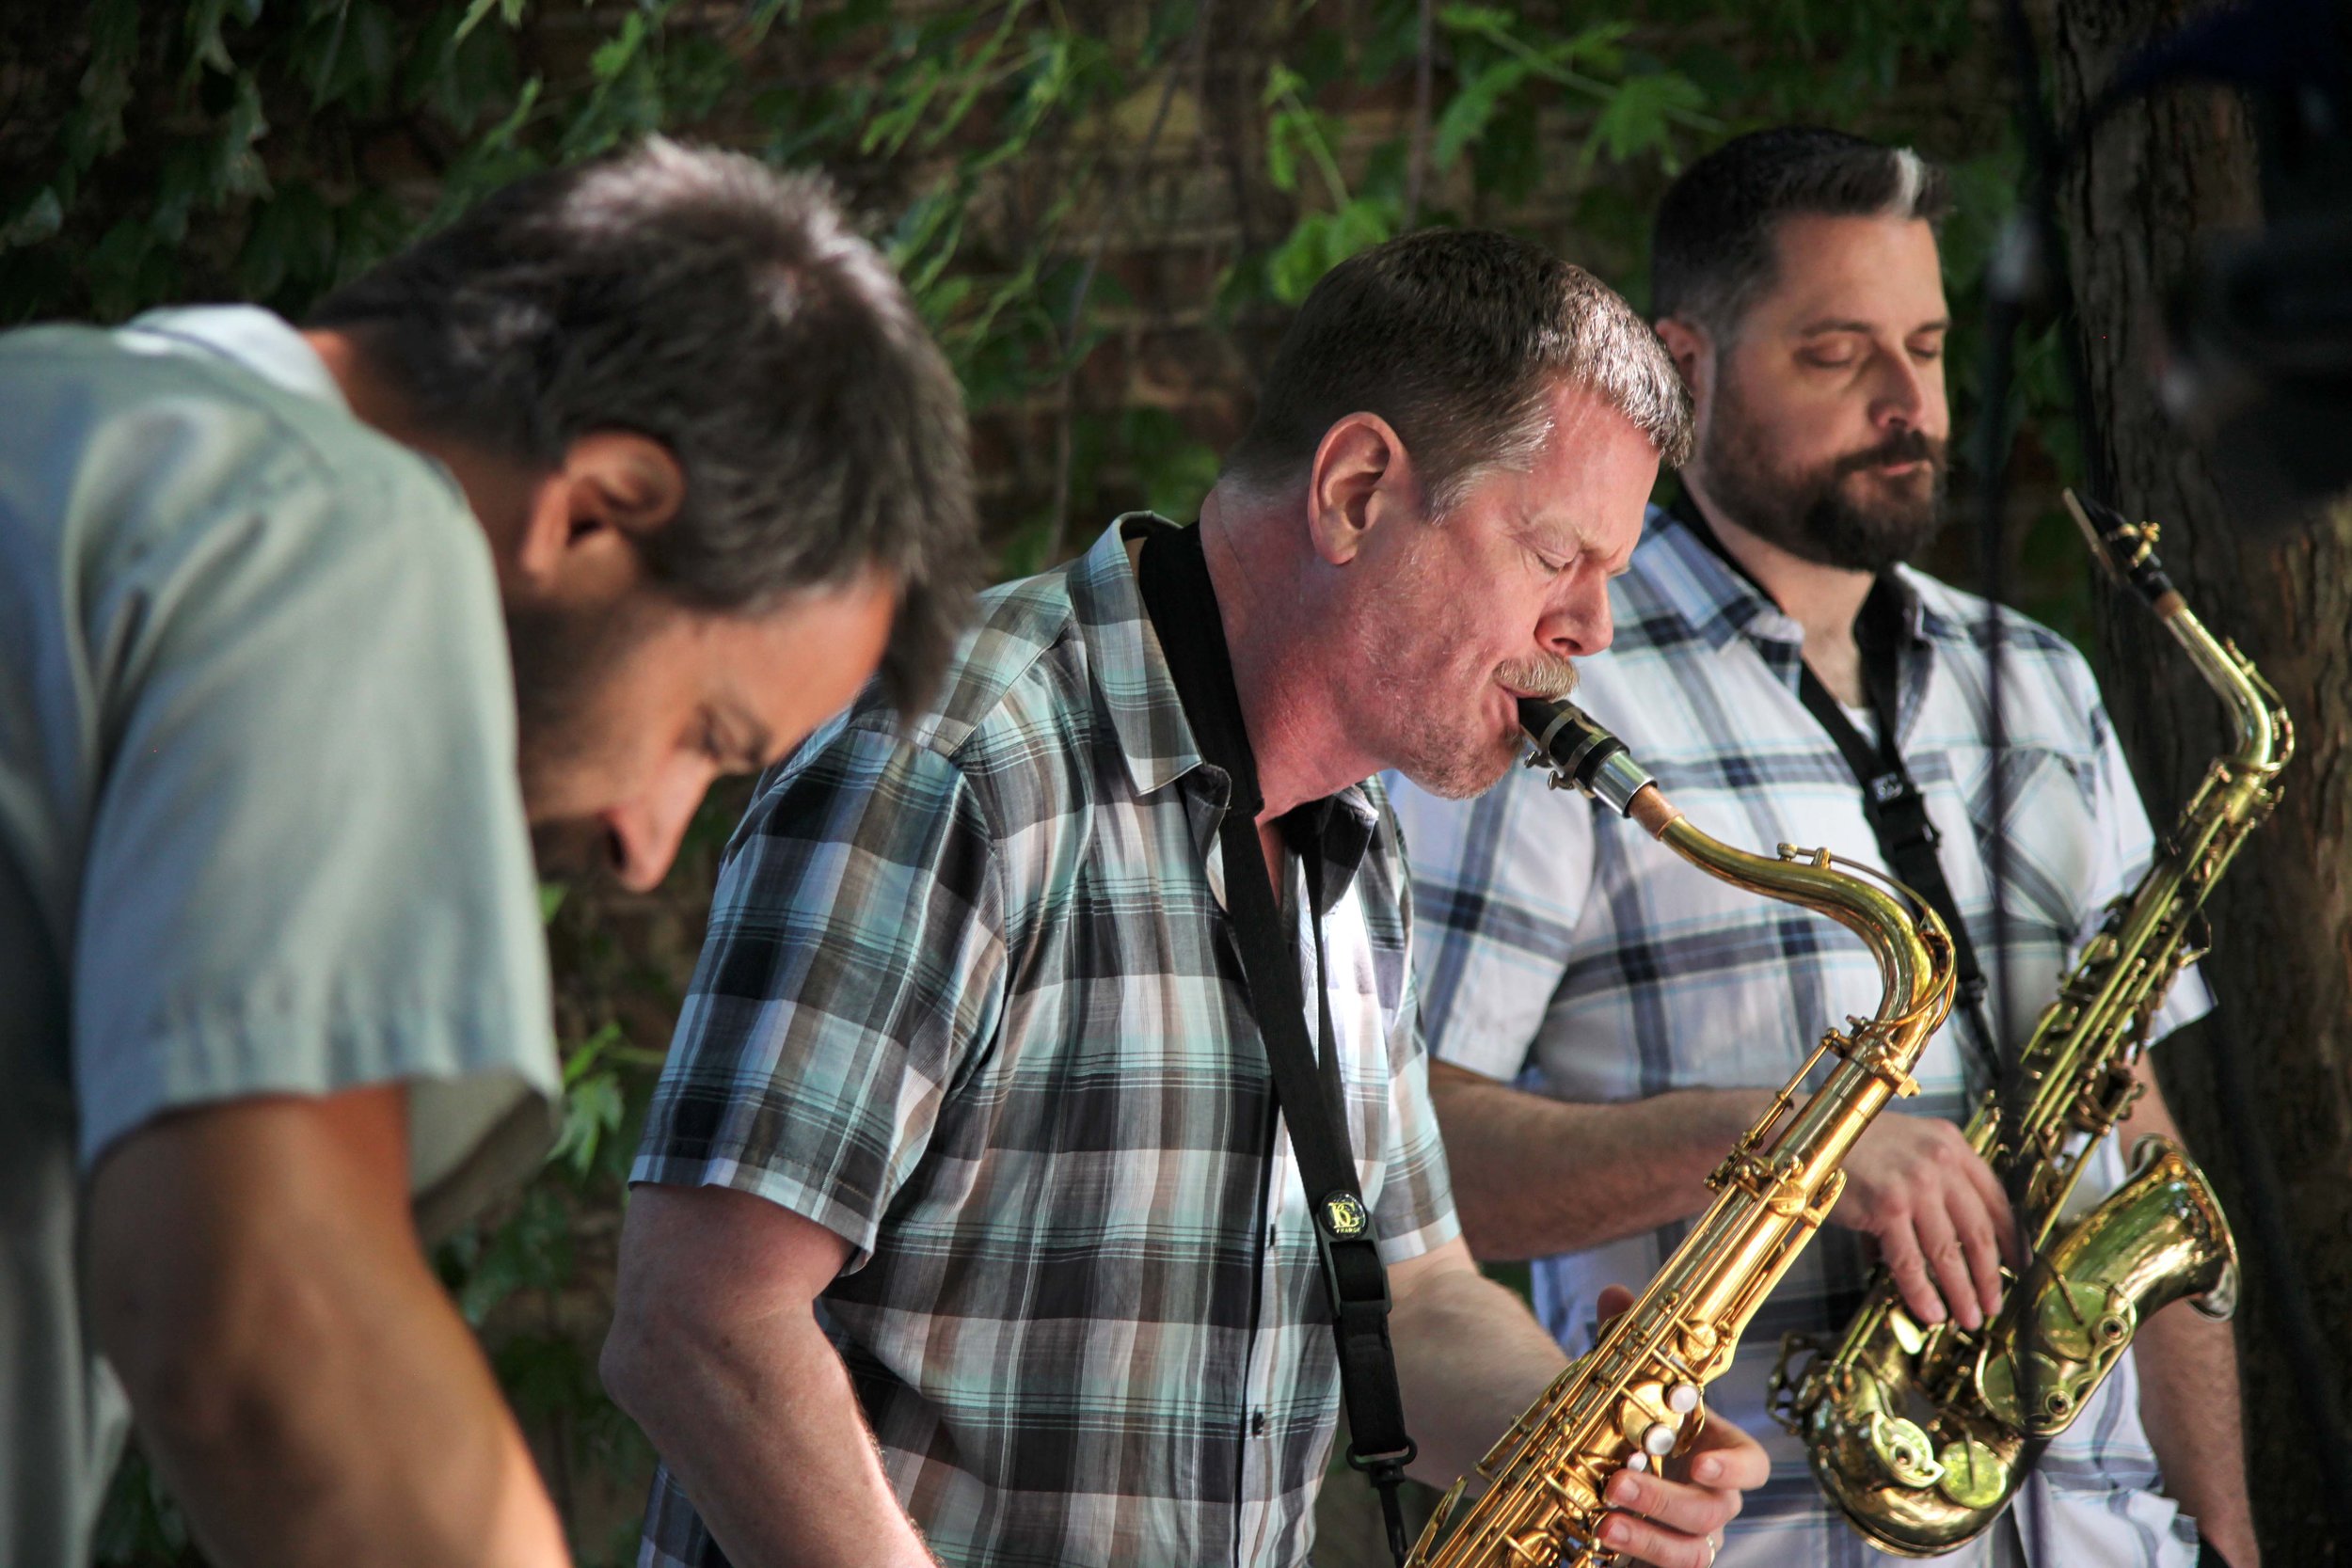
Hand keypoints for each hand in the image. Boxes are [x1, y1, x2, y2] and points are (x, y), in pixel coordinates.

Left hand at [1589, 1286, 1768, 1567]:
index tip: (1700, 1462)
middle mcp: (1711, 1497)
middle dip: (1666, 1499)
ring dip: (1648, 1538)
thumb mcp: (1624, 1380)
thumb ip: (1623, 1341)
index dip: (1734, 1469)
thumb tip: (1615, 1294)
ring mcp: (1688, 1535)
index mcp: (1716, 1450)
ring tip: (1603, 1521)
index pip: (1752, 1465)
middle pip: (1714, 1511)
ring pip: (1691, 1552)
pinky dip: (1638, 1557)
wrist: (1596, 1463)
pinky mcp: (1660, 1560)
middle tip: (1617, 1481)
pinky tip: (1599, 1541)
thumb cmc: (1629, 1421)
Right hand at [1831, 1112, 2017, 1329]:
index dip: (2012, 1238)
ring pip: (1949, 1253)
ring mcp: (1915, 1184)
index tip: (2020, 1265)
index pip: (1997, 1198)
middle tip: (1994, 1304)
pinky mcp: (1888, 1207)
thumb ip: (1931, 1181)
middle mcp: (1939, 1161)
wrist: (1805, 1135)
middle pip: (1979, 1231)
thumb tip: (1943, 1238)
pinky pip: (1911, 1263)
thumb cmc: (1848, 1141)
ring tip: (1968, 1317)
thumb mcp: (1904, 1146)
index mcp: (1950, 1143)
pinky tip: (1930, 1311)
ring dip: (1962, 1292)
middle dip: (1989, 1276)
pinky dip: (1922, 1294)